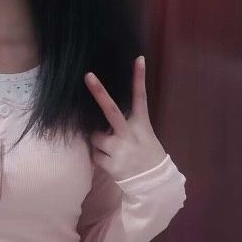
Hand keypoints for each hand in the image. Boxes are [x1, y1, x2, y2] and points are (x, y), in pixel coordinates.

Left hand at [84, 55, 166, 179]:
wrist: (154, 183)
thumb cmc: (146, 154)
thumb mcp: (143, 135)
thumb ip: (126, 125)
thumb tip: (101, 117)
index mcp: (141, 124)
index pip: (141, 97)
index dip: (139, 78)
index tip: (138, 59)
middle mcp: (129, 134)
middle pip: (112, 110)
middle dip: (99, 92)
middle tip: (88, 76)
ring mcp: (120, 149)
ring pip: (95, 138)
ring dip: (99, 143)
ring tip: (114, 151)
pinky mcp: (111, 164)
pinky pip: (95, 155)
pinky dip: (100, 158)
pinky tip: (113, 163)